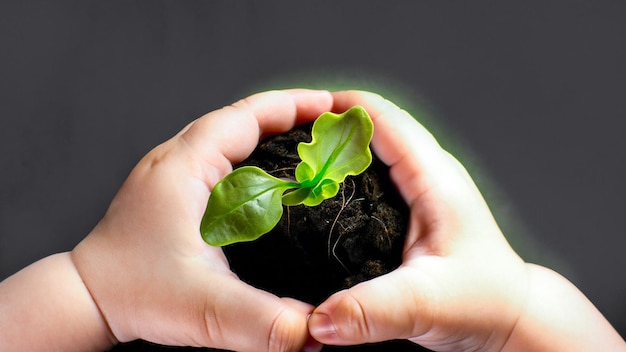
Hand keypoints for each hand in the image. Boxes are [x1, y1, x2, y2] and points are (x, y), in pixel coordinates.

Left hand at [71, 89, 332, 351]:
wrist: (86, 297)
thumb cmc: (132, 293)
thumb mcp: (203, 310)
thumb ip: (262, 321)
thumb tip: (315, 330)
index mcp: (185, 168)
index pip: (247, 116)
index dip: (295, 106)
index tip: (333, 107)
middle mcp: (177, 159)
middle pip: (243, 118)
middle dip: (292, 115)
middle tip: (333, 125)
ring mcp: (172, 172)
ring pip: (231, 134)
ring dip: (273, 132)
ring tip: (311, 142)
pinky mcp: (173, 189)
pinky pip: (221, 156)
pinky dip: (254, 154)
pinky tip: (273, 176)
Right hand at [307, 91, 624, 350]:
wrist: (512, 318)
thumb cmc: (482, 305)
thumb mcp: (425, 306)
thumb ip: (371, 311)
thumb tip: (316, 319)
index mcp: (434, 180)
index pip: (381, 118)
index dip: (336, 109)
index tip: (292, 118)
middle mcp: (431, 173)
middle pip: (374, 124)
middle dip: (330, 124)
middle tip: (285, 142)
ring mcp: (427, 187)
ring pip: (377, 145)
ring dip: (340, 145)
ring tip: (297, 160)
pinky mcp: (419, 205)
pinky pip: (379, 171)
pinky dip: (350, 170)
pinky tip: (326, 192)